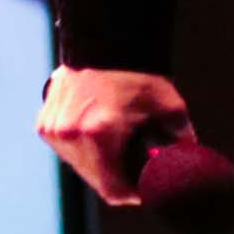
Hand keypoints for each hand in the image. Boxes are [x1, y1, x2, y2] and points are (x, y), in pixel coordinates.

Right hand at [38, 65, 192, 206]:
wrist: (105, 40)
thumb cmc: (139, 72)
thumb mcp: (169, 106)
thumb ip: (182, 139)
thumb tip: (189, 163)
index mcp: (99, 134)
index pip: (112, 190)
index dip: (132, 193)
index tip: (144, 189)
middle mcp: (71, 135)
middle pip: (96, 180)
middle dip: (117, 177)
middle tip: (134, 167)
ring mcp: (54, 130)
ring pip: (79, 166)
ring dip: (97, 164)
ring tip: (117, 147)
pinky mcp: (44, 123)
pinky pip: (66, 149)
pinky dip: (82, 148)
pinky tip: (98, 133)